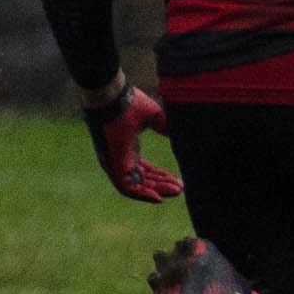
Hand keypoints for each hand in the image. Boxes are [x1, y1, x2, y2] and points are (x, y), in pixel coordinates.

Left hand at [82, 83, 180, 201]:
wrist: (113, 96)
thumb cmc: (129, 102)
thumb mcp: (155, 118)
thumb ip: (166, 127)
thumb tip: (182, 134)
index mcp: (126, 147)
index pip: (143, 169)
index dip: (161, 176)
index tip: (178, 180)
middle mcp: (119, 157)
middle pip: (141, 179)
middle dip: (162, 185)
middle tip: (180, 189)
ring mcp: (113, 161)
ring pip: (134, 186)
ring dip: (155, 191)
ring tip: (175, 192)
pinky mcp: (112, 163)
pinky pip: (125, 186)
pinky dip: (142, 194)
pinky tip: (158, 197)